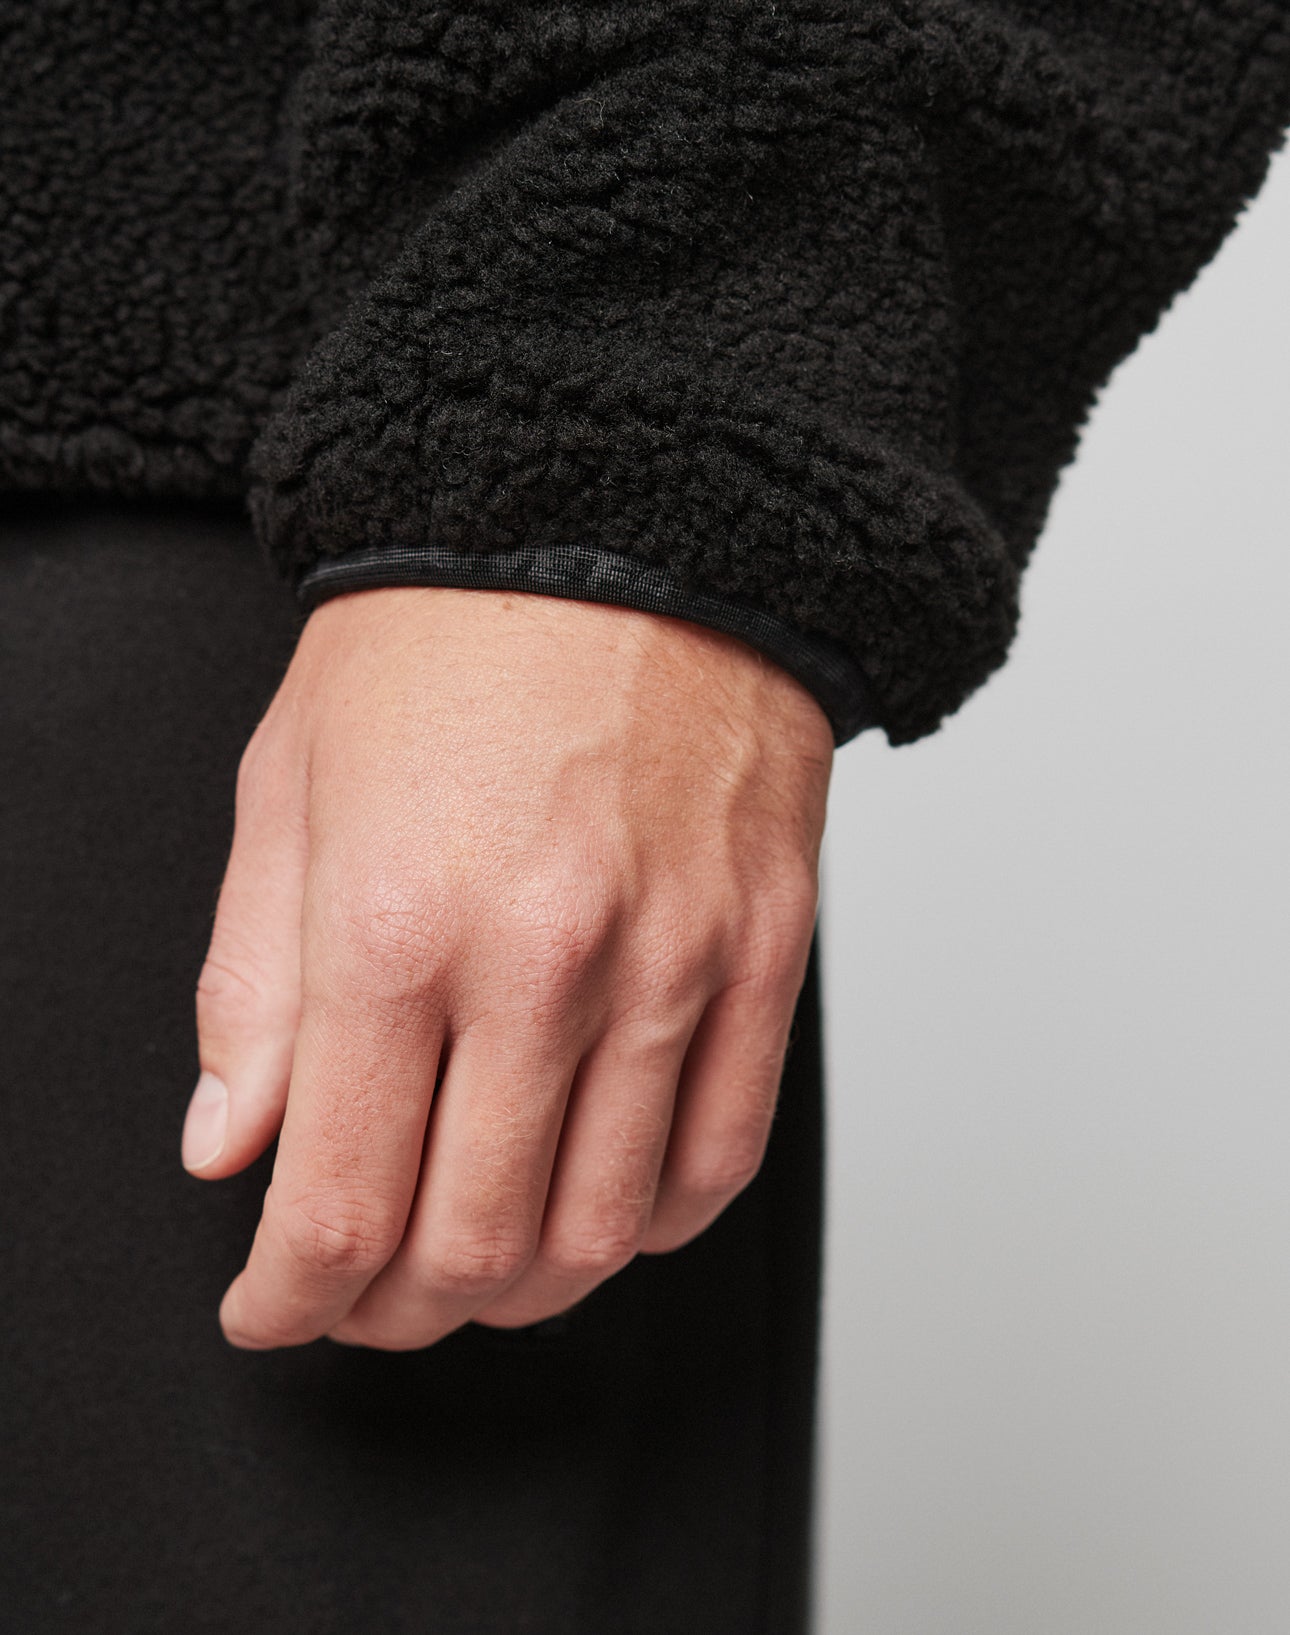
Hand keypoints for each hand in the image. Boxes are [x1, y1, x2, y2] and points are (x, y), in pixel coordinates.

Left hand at [184, 585, 832, 1348]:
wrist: (622, 519)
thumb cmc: (446, 639)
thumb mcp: (291, 789)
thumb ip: (255, 989)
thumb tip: (234, 1150)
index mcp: (398, 923)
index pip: (339, 1204)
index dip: (290, 1299)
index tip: (273, 1310)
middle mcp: (547, 961)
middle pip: (474, 1247)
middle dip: (394, 1312)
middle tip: (361, 1297)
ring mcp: (675, 961)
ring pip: (605, 1231)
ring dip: (523, 1289)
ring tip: (476, 1265)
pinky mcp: (766, 950)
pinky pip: (721, 1158)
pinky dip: (653, 1224)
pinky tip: (601, 1207)